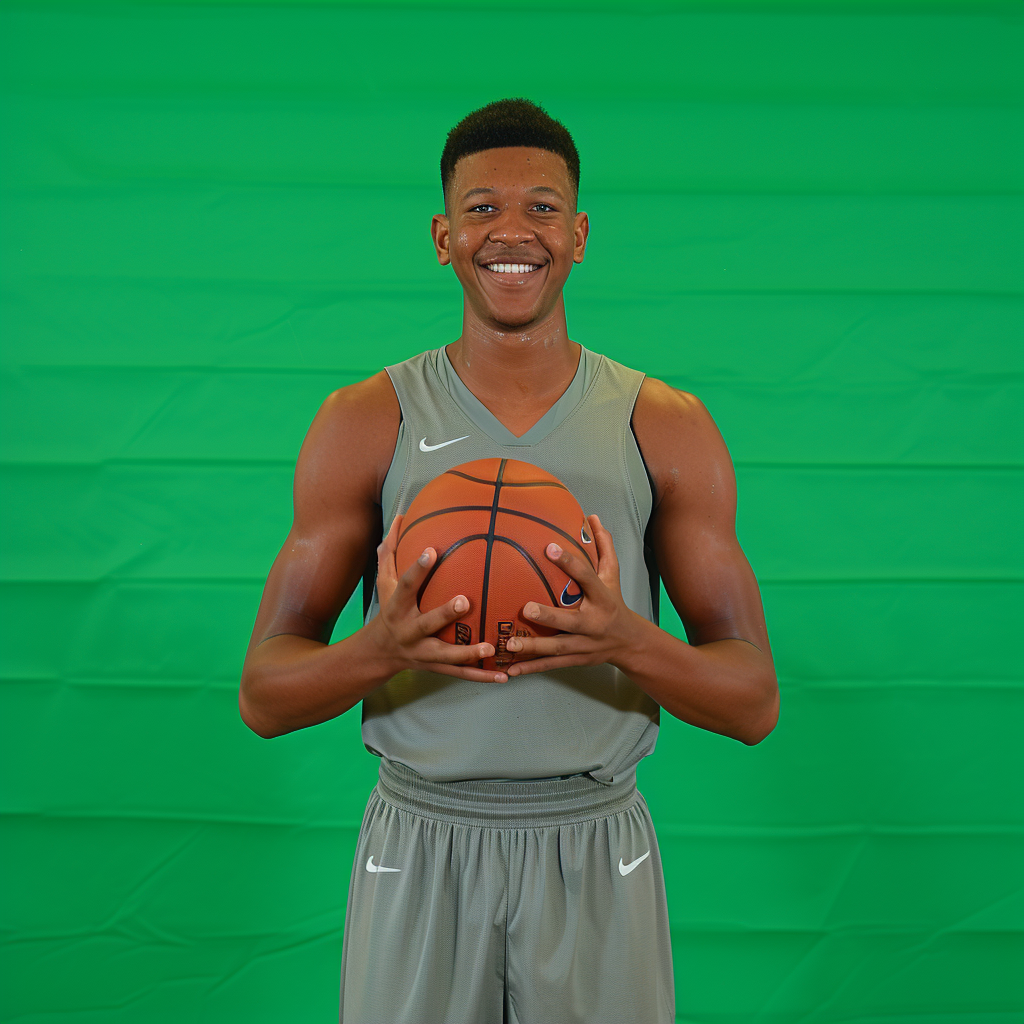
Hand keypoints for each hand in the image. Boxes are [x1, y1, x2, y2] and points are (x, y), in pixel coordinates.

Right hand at [372, 515, 507, 683]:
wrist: (378, 654)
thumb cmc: (389, 609)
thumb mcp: (384, 582)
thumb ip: (391, 551)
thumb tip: (399, 517)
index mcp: (398, 608)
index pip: (406, 586)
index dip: (417, 569)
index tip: (431, 551)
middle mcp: (409, 631)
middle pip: (426, 623)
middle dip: (444, 614)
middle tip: (465, 600)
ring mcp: (423, 652)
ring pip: (446, 655)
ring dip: (468, 652)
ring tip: (490, 646)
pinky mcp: (437, 667)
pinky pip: (461, 673)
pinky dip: (483, 675)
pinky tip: (505, 676)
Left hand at [504, 514, 641, 675]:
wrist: (629, 643)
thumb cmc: (614, 602)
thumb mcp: (612, 575)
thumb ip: (603, 546)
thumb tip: (593, 517)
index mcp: (602, 598)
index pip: (587, 578)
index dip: (570, 562)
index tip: (549, 547)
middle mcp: (594, 623)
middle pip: (572, 621)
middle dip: (549, 616)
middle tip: (526, 608)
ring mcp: (584, 645)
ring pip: (558, 647)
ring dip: (534, 647)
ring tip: (510, 644)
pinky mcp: (575, 659)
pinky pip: (551, 664)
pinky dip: (531, 668)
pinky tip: (511, 670)